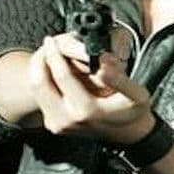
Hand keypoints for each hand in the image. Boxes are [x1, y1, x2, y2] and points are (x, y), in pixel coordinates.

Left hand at [28, 35, 153, 143]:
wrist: (126, 133)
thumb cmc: (131, 112)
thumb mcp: (136, 94)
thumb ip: (118, 79)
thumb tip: (101, 64)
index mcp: (86, 110)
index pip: (61, 76)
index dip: (55, 55)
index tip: (52, 40)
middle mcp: (67, 119)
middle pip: (39, 84)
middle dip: (40, 60)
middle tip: (47, 45)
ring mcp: (58, 124)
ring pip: (37, 90)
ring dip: (40, 70)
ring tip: (50, 56)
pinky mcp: (53, 124)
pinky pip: (41, 98)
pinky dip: (44, 81)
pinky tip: (54, 72)